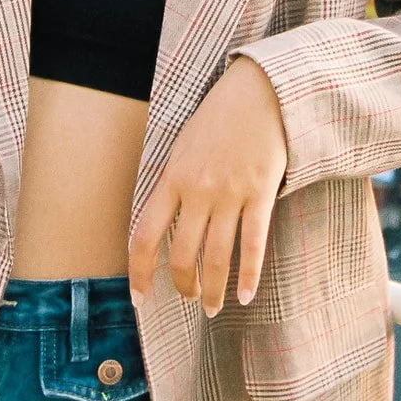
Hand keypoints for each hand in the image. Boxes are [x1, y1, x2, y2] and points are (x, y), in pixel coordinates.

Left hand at [129, 56, 286, 315]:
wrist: (260, 92)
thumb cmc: (219, 117)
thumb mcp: (183, 146)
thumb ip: (174, 184)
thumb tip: (165, 222)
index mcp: (172, 178)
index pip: (146, 236)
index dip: (140, 272)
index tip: (140, 297)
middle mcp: (198, 191)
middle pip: (183, 254)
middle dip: (183, 285)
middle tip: (187, 299)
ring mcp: (231, 195)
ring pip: (217, 257)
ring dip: (212, 290)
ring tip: (210, 307)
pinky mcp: (261, 195)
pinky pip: (253, 245)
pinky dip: (249, 275)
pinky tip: (246, 295)